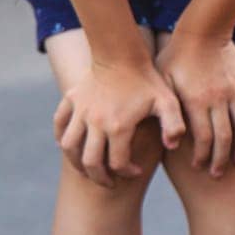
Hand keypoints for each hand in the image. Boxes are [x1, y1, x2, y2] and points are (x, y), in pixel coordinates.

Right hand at [54, 60, 186, 187]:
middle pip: (90, 162)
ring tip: (89, 169)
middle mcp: (96, 122)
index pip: (118, 163)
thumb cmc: (148, 79)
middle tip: (110, 182)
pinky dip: (62, 139)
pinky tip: (73, 146)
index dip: (127, 172)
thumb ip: (174, 124)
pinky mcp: (71, 101)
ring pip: (70, 147)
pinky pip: (59, 125)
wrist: (122, 52)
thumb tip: (171, 146)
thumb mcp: (168, 101)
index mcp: (119, 126)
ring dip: (77, 163)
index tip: (135, 172)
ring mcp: (80, 112)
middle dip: (100, 178)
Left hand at [156, 34, 234, 177]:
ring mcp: (233, 90)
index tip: (199, 167)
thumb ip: (168, 113)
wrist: (202, 29)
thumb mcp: (163, 84)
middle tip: (217, 173)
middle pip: (225, 136)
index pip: (204, 138)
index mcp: (197, 101)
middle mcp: (218, 98)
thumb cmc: (174, 57)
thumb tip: (171, 143)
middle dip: (221, 158)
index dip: (202, 156)